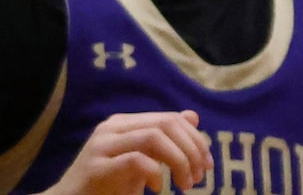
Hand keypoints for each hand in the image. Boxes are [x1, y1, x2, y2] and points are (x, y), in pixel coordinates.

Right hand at [49, 112, 211, 194]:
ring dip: (179, 161)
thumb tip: (193, 116)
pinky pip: (136, 160)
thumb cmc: (107, 185)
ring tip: (185, 183)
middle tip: (200, 176)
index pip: (171, 119)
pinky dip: (155, 173)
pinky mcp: (95, 168)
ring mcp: (101, 146)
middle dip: (191, 149)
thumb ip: (163, 139)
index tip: (207, 164)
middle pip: (166, 125)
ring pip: (154, 137)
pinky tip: (158, 188)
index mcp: (124, 123)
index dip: (195, 139)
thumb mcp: (140, 160)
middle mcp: (111, 128)